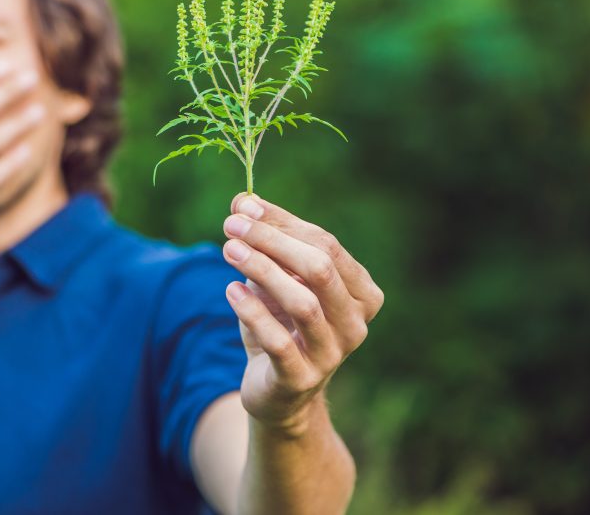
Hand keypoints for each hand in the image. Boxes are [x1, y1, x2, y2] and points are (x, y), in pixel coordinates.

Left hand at [221, 192, 383, 432]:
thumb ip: (265, 239)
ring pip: (303, 303)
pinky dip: (252, 311)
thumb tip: (242, 200)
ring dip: (261, 270)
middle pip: (319, 268)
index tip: (243, 208)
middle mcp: (355, 323)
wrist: (275, 389)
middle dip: (272, 241)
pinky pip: (279, 341)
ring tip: (228, 250)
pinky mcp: (301, 378)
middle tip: (232, 226)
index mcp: (360, 291)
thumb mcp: (274, 278)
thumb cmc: (280, 322)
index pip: (325, 243)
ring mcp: (332, 353)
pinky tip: (230, 290)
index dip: (283, 222)